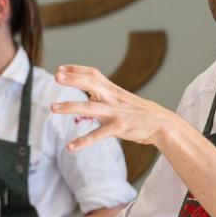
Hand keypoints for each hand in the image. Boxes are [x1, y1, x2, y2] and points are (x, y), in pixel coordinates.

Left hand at [52, 65, 168, 150]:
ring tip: (52, 108)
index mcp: (113, 90)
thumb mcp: (122, 99)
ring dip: (69, 106)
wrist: (163, 124)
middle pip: (90, 83)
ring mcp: (115, 112)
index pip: (93, 74)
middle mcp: (112, 98)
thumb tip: (90, 92)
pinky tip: (70, 148)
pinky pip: (98, 135)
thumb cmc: (141, 113)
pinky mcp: (119, 128)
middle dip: (73, 79)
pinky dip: (83, 141)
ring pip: (89, 106)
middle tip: (56, 77)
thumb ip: (106, 95)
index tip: (61, 68)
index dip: (76, 70)